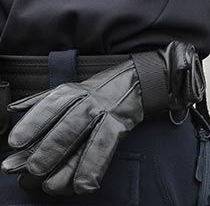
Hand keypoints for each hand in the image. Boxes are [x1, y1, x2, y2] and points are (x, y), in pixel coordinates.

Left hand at [0, 42, 204, 195]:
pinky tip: (82, 186)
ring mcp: (106, 113)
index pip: (48, 106)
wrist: (139, 81)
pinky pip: (105, 149)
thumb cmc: (98, 90)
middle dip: (47, 150)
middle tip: (32, 170)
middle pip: (66, 126)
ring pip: (87, 139)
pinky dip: (93, 169)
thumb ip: (39, 101)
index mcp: (70, 92)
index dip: (32, 124)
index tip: (15, 142)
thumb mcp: (69, 89)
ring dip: (68, 164)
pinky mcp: (121, 126)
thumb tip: (10, 110)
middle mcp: (88, 101)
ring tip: (50, 186)